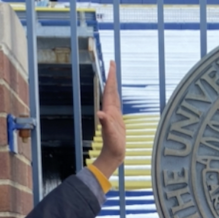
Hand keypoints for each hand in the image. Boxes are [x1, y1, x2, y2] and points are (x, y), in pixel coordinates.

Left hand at [92, 61, 125, 178]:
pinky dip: (117, 95)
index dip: (111, 78)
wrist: (113, 154)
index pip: (109, 90)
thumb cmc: (112, 145)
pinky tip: (117, 94)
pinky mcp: (117, 119)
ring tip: (114, 74)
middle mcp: (109, 110)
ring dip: (113, 85)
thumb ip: (105, 123)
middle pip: (110, 90)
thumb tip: (101, 114)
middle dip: (111, 77)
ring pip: (113, 95)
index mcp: (109, 110)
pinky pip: (117, 103)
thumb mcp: (110, 134)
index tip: (111, 65)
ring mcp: (113, 114)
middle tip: (112, 63)